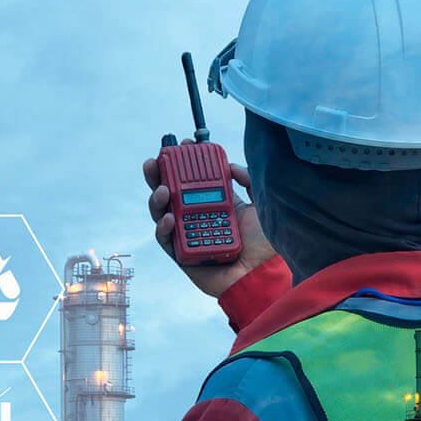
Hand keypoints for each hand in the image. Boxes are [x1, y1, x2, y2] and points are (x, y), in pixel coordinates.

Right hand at [143, 157, 276, 297]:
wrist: (264, 274)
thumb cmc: (266, 245)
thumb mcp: (262, 205)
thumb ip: (250, 182)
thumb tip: (231, 167)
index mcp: (216, 204)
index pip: (194, 180)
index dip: (184, 163)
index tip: (182, 146)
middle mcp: (198, 218)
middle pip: (172, 193)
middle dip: (159, 176)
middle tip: (155, 161)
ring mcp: (188, 236)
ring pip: (162, 213)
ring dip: (157, 199)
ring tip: (161, 190)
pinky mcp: (181, 255)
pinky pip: (166, 239)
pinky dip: (163, 227)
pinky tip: (168, 218)